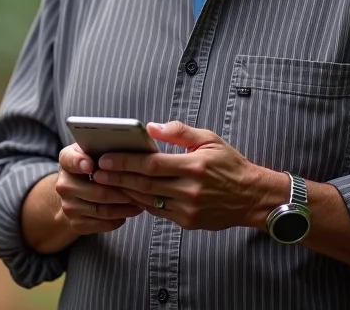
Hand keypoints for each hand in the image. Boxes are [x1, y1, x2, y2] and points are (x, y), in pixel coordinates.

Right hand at [53, 143, 143, 235]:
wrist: (76, 192)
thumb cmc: (92, 164)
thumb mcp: (93, 149)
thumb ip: (102, 145)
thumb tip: (126, 144)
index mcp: (66, 161)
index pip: (70, 160)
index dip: (79, 163)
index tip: (91, 165)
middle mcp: (63, 184)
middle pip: (96, 191)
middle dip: (122, 191)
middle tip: (141, 190)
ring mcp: (68, 206)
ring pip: (102, 210)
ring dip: (124, 207)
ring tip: (140, 202)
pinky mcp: (76, 224)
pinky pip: (102, 224)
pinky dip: (119, 219)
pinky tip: (129, 211)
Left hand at [92, 121, 274, 230]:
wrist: (253, 198)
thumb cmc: (230, 164)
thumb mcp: (210, 140)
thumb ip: (180, 132)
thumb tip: (151, 127)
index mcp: (194, 166)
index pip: (151, 164)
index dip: (125, 161)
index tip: (105, 158)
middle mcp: (190, 189)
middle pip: (144, 183)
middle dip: (117, 177)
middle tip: (97, 171)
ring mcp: (188, 208)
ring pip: (148, 200)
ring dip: (124, 191)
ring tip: (106, 182)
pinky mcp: (188, 221)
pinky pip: (158, 212)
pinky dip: (141, 202)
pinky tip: (128, 193)